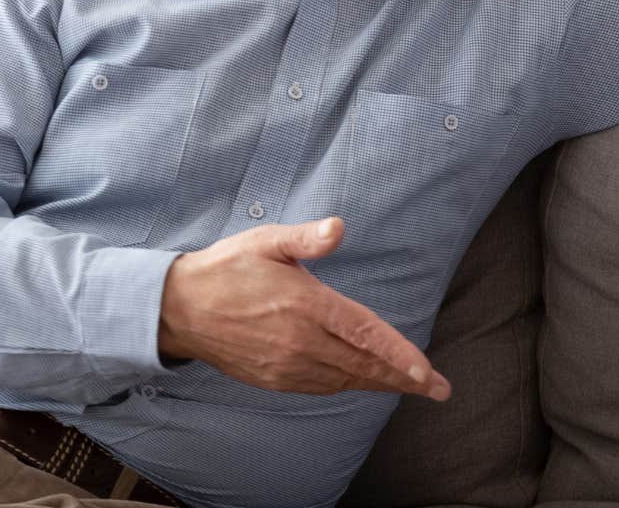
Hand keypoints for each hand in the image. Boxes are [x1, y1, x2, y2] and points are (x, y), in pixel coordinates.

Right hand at [158, 216, 450, 399]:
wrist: (180, 310)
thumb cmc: (227, 269)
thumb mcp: (265, 241)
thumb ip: (306, 237)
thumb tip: (338, 228)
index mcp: (305, 305)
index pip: (365, 333)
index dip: (399, 355)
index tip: (427, 372)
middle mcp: (301, 342)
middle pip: (364, 364)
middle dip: (405, 378)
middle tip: (438, 389)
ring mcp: (287, 365)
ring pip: (346, 379)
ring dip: (380, 383)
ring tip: (411, 385)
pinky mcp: (275, 379)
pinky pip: (323, 386)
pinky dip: (349, 384)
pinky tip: (363, 379)